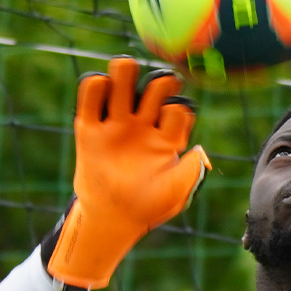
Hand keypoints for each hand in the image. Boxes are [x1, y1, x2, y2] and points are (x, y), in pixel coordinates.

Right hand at [47, 56, 210, 290]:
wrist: (111, 219)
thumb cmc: (147, 208)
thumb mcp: (176, 194)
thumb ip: (192, 172)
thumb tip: (201, 149)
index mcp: (166, 138)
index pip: (178, 109)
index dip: (180, 107)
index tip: (175, 116)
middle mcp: (143, 126)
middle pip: (154, 87)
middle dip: (160, 81)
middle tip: (161, 85)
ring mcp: (117, 125)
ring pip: (123, 83)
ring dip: (125, 70)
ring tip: (125, 70)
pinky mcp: (90, 129)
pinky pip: (91, 97)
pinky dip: (95, 84)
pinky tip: (102, 87)